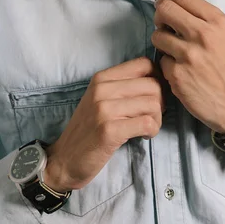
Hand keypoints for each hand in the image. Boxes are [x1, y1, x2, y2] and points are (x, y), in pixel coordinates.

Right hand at [44, 58, 165, 192]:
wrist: (64, 159)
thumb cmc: (89, 129)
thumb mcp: (101, 99)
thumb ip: (124, 86)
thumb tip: (159, 80)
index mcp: (102, 77)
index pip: (144, 64)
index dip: (157, 79)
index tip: (154, 95)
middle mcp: (102, 89)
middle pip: (153, 85)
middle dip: (161, 102)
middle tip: (152, 116)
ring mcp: (104, 109)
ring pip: (153, 104)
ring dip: (157, 119)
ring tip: (147, 128)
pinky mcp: (109, 131)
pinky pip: (146, 123)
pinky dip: (152, 130)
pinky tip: (144, 136)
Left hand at [152, 0, 224, 133]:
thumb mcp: (223, 33)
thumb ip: (200, 17)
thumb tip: (169, 3)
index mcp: (216, 21)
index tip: (166, 6)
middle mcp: (203, 34)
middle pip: (164, 9)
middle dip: (160, 16)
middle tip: (164, 26)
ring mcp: (189, 55)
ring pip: (157, 35)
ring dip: (161, 41)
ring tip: (173, 50)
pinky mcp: (177, 74)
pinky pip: (160, 59)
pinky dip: (167, 63)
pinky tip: (179, 69)